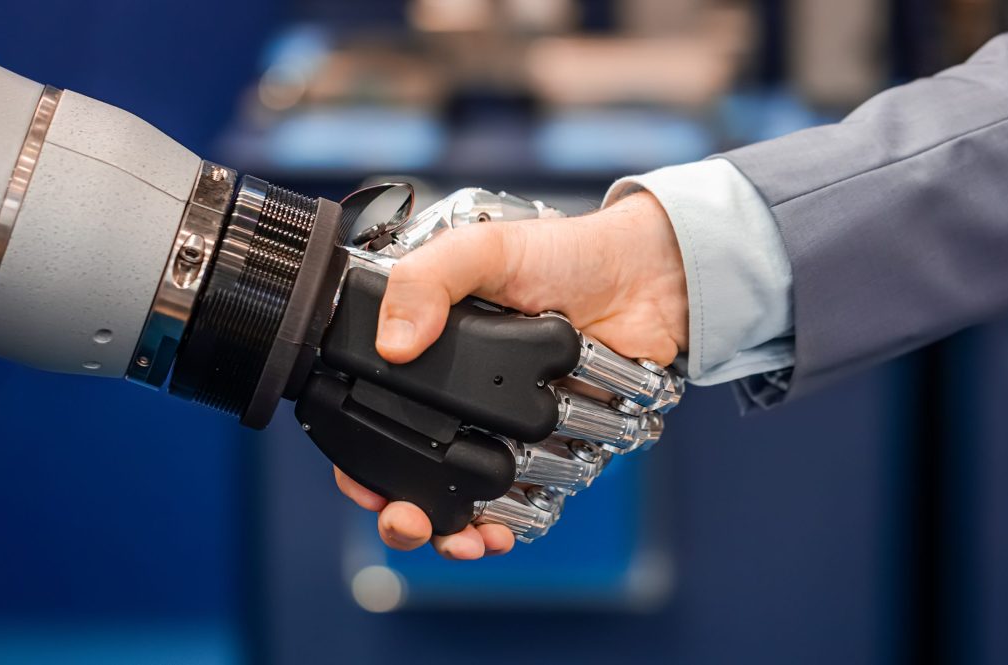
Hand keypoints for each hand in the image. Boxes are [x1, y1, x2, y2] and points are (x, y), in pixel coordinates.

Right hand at [334, 191, 688, 558]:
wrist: (647, 278)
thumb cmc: (564, 255)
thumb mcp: (483, 249)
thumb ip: (426, 280)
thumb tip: (391, 346)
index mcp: (429, 356)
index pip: (373, 417)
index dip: (360, 460)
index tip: (365, 487)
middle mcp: (461, 401)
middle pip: (413, 476)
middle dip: (403, 514)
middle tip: (406, 523)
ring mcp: (506, 432)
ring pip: (466, 500)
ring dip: (455, 528)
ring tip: (460, 536)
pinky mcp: (552, 450)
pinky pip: (525, 502)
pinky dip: (510, 522)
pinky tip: (500, 530)